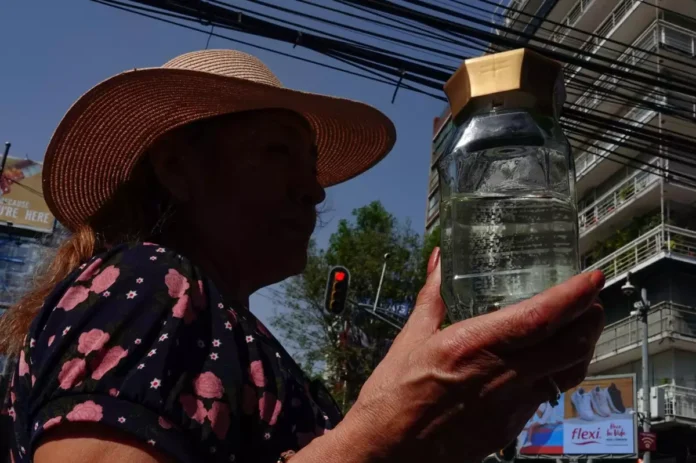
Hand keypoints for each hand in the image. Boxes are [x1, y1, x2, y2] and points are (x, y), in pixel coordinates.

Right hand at [341, 247, 604, 461]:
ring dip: (581, 347)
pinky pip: (546, 396)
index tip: (592, 278)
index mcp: (473, 346)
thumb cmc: (392, 397)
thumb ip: (432, 296)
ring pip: (566, 374)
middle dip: (590, 319)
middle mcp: (500, 376)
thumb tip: (440, 261)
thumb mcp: (410, 338)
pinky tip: (545, 363)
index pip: (540, 318)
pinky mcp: (510, 429)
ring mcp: (510, 406)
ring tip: (580, 327)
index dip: (573, 296)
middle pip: (569, 347)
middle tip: (592, 299)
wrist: (387, 452)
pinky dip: (556, 374)